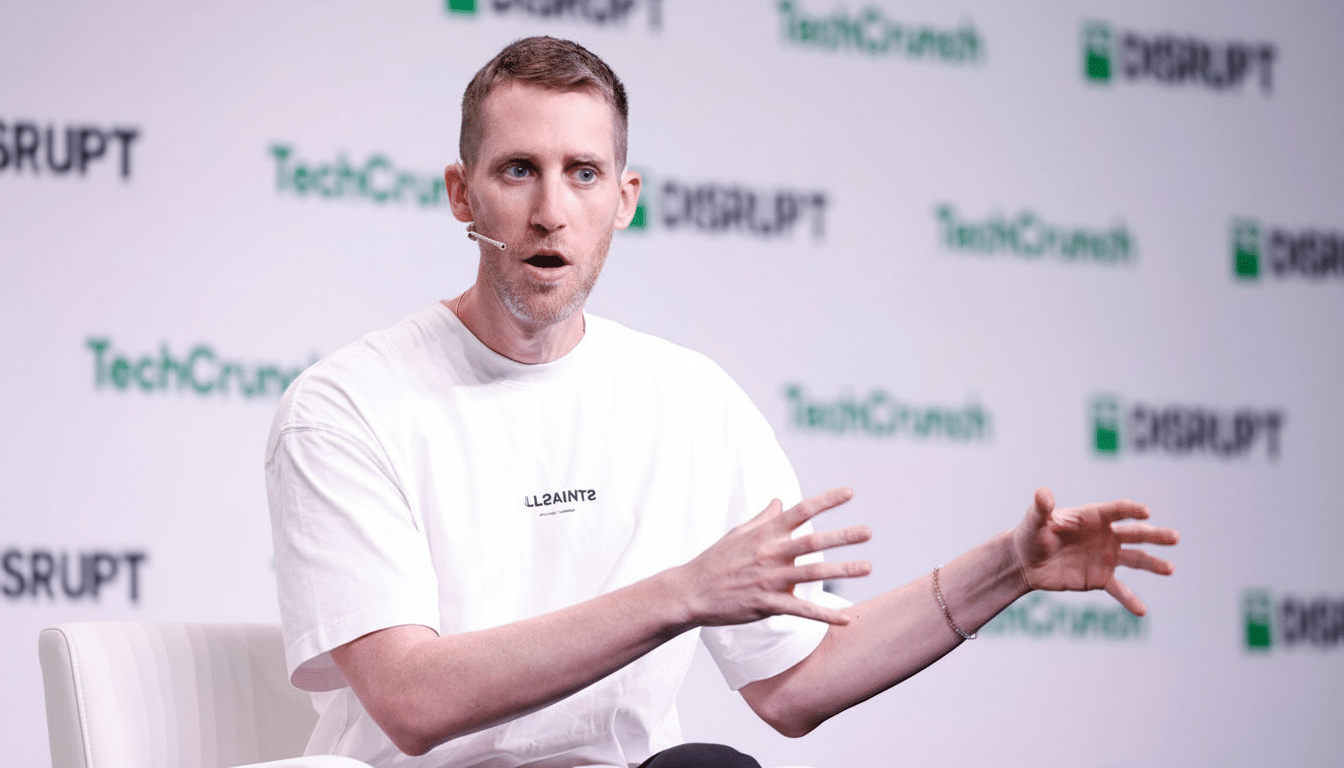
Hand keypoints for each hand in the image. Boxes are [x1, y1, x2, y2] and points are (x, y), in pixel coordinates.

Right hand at [675, 487, 872, 626]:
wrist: (690, 592)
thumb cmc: (715, 561)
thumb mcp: (737, 534)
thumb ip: (763, 519)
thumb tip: (779, 501)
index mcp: (764, 534)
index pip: (799, 512)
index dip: (825, 501)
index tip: (849, 492)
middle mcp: (769, 554)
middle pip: (812, 542)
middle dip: (842, 536)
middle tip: (868, 531)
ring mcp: (768, 580)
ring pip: (812, 574)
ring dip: (842, 571)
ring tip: (868, 567)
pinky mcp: (766, 604)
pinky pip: (801, 611)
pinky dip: (825, 616)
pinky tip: (847, 619)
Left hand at [1011, 487, 1178, 615]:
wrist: (1025, 562)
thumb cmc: (1030, 535)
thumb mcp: (1034, 521)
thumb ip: (1041, 508)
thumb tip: (1043, 493)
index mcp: (1092, 517)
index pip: (1116, 511)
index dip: (1131, 510)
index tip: (1145, 513)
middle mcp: (1105, 536)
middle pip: (1134, 533)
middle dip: (1155, 535)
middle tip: (1175, 538)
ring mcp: (1105, 557)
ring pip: (1135, 559)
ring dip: (1153, 564)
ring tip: (1170, 569)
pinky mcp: (1099, 578)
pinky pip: (1119, 589)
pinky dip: (1130, 600)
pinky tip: (1142, 611)